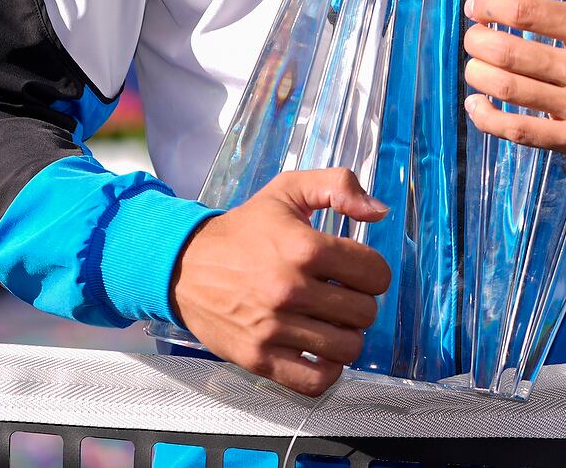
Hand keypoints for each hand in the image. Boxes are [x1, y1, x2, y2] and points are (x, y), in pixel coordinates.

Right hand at [167, 169, 391, 396]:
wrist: (186, 265)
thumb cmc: (244, 230)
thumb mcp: (289, 190)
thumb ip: (339, 185)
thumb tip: (379, 212)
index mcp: (304, 247)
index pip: (375, 274)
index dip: (372, 271)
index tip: (355, 271)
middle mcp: (290, 289)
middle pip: (365, 313)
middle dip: (358, 303)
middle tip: (339, 295)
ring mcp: (274, 328)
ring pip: (347, 348)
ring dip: (345, 336)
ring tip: (329, 321)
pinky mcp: (259, 358)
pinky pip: (316, 381)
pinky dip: (327, 371)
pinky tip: (319, 351)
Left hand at [462, 0, 565, 167]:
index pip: (526, 12)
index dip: (490, 6)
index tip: (475, 5)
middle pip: (509, 53)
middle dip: (478, 42)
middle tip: (471, 37)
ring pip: (510, 91)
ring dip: (479, 76)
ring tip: (472, 66)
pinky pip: (520, 132)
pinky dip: (489, 119)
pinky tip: (476, 105)